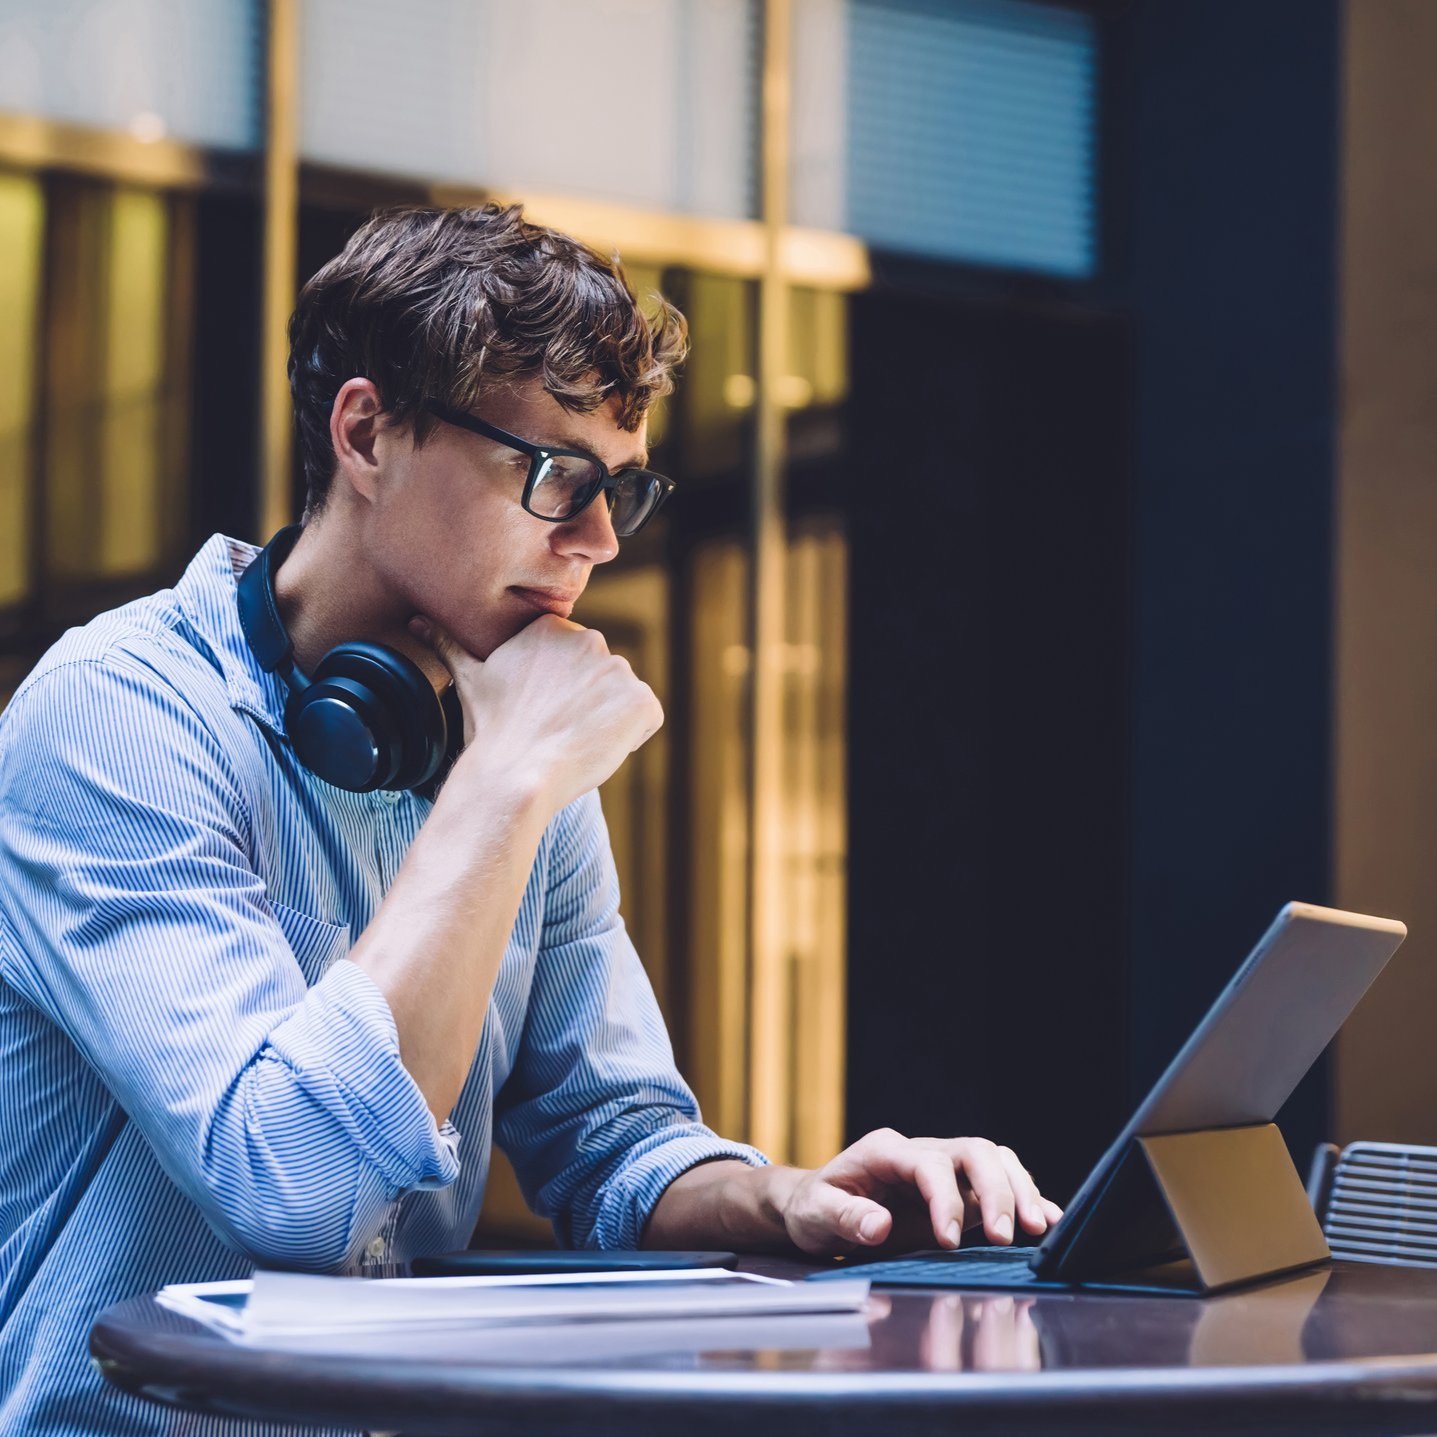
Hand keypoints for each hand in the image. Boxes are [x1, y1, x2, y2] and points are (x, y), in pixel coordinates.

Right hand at [409, 614, 662, 812]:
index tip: (539, 713)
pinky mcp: (642, 701)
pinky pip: (646, 720)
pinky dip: (629, 738)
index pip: (575, 663)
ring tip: (571, 740)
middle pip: (601, 680)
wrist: (514, 774)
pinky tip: (596, 747)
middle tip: (553, 730)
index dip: (560, 695)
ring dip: (606, 722)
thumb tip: (416, 623)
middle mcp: (592, 640)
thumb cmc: (491, 731)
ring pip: (622, 702)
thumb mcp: (469, 679)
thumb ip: (450, 644)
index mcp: (553, 629)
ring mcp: (620, 670)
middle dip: (585, 706)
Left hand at [777, 1128, 1063, 1256]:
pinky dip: (1026, 1198)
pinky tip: (1050, 1220)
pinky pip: (1000, 1184)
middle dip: (997, 1190)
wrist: (817, 1206)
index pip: (929, 1163)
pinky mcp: (959, 1191)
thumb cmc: (814, 1208)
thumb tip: (878, 1226)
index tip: (948, 1241)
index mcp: (886, 1151)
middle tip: (1009, 1237)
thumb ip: (845, 1217)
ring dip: (1019, 1191)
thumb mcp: (816, 1214)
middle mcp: (921, 1153)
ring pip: (994, 1161)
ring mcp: (944, 1168)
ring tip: (1040, 1228)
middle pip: (973, 1152)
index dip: (946, 1199)